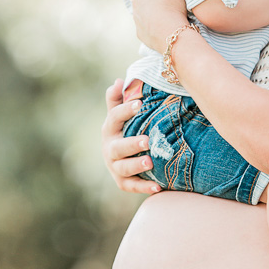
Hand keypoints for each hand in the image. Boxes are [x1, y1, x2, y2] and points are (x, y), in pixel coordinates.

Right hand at [101, 79, 161, 194]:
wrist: (123, 156)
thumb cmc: (126, 129)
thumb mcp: (120, 113)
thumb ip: (119, 98)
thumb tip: (117, 81)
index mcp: (109, 129)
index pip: (114, 117)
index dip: (125, 110)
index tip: (140, 104)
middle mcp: (110, 148)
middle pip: (117, 147)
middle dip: (131, 144)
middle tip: (147, 140)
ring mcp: (115, 167)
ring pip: (123, 168)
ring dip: (136, 166)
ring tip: (150, 162)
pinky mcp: (122, 182)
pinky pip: (132, 186)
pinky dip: (144, 187)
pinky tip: (158, 186)